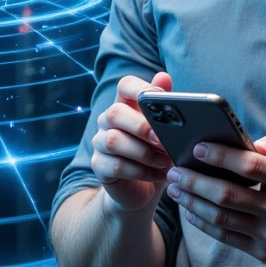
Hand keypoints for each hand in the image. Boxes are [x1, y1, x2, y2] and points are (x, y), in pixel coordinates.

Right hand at [91, 71, 174, 211]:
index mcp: (126, 105)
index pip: (125, 86)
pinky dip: (142, 171)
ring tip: (165, 161)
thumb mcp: (166, 131)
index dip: (140, 88)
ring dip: (144, 152)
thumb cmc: (156, 154)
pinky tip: (159, 175)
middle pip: (115, 112)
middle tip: (163, 140)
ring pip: (114, 140)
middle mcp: (108, 120)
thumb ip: (164, 106)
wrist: (143, 189)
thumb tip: (164, 77)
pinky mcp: (99, 166)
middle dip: (142, 126)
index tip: (160, 98)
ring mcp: (100, 142)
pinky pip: (117, 166)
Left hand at [164, 125, 265, 266]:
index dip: (219, 155)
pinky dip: (203, 224)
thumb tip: (257, 142)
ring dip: (192, 202)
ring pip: (221, 218)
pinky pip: (226, 237)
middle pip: (226, 194)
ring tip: (175, 189)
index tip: (196, 147)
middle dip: (194, 181)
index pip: (248, 166)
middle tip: (174, 170)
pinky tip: (191, 210)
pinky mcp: (264, 252)